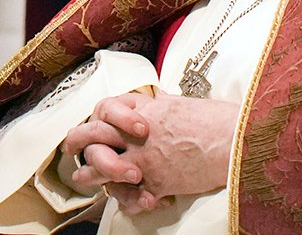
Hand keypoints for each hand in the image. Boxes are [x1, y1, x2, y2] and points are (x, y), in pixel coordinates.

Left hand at [64, 92, 239, 213]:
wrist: (231, 140)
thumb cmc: (214, 119)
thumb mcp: (182, 103)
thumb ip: (163, 105)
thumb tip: (159, 100)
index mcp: (142, 111)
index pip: (106, 109)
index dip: (96, 117)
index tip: (91, 122)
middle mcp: (136, 134)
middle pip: (93, 134)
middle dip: (77, 140)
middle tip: (71, 147)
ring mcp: (142, 159)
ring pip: (103, 167)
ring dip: (90, 173)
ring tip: (82, 177)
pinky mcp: (155, 183)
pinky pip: (131, 196)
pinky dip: (128, 200)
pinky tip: (124, 201)